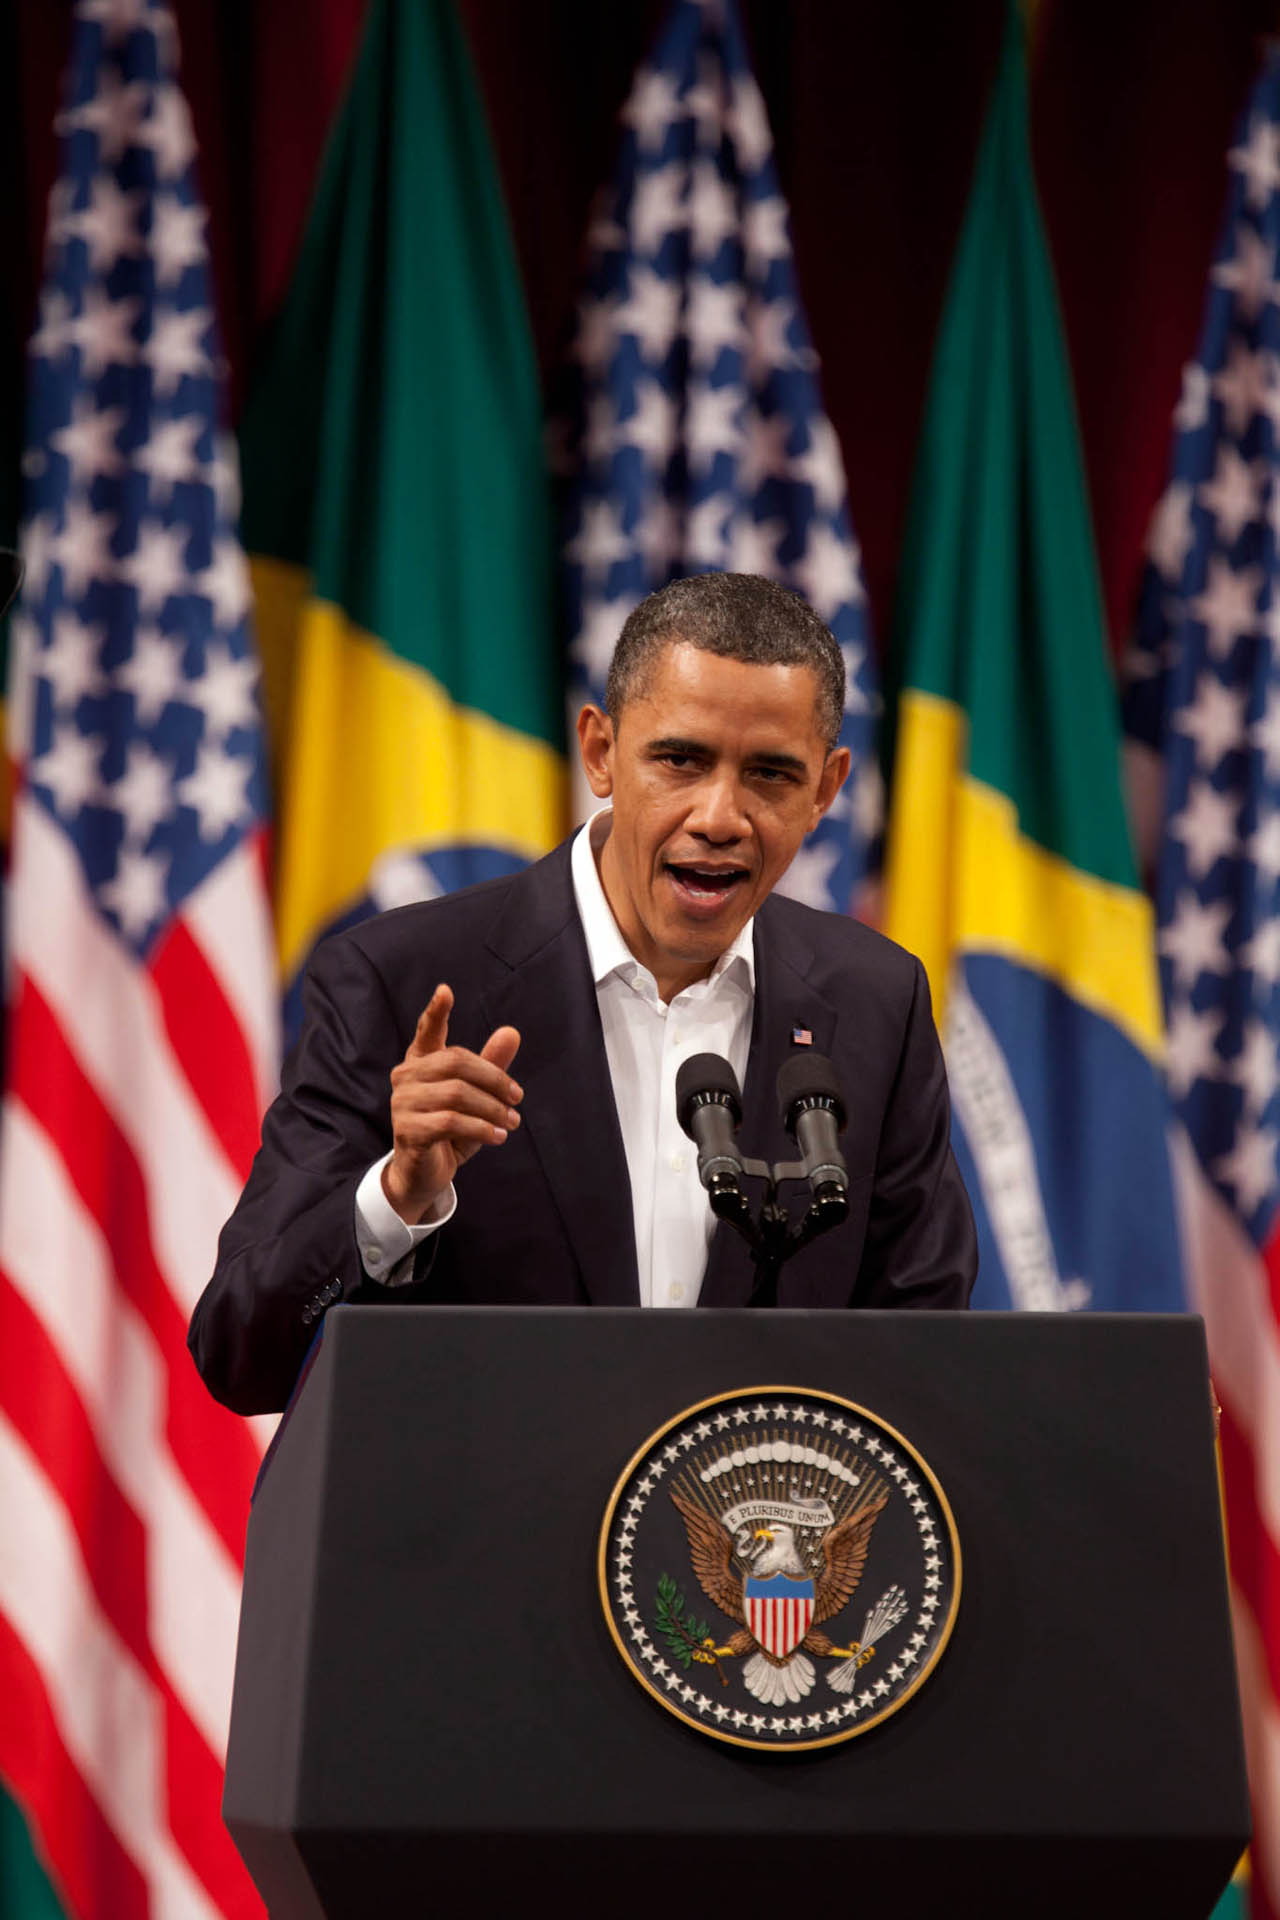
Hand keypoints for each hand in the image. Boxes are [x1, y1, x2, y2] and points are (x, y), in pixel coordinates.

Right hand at [382, 983, 521, 1224]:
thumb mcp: (477, 1098)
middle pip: (456, 1061)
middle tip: (517, 1098)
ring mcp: (402, 1103)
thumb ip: (492, 1066)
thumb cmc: (450, 1130)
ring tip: (511, 1122)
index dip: (435, 1012)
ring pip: (457, 1094)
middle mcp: (406, 1077)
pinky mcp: (408, 1130)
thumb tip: (511, 1032)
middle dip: (494, 1079)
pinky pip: (451, 1121)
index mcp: (421, 1062)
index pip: (426, 1031)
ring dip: (492, 1109)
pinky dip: (481, 1128)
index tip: (446, 991)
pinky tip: (497, 1136)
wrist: (425, 1174)